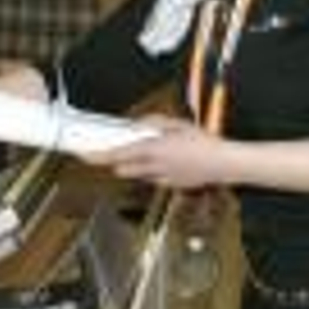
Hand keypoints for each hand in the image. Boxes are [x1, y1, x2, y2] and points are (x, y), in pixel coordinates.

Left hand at [85, 115, 231, 190]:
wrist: (225, 163)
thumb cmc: (204, 143)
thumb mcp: (176, 124)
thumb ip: (153, 122)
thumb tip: (138, 124)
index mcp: (153, 150)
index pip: (116, 155)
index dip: (97, 156)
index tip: (83, 155)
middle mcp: (154, 168)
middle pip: (121, 169)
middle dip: (117, 161)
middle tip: (121, 149)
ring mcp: (163, 179)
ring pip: (137, 175)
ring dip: (136, 165)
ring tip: (152, 152)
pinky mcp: (172, 185)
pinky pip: (154, 179)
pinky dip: (153, 170)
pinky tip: (168, 161)